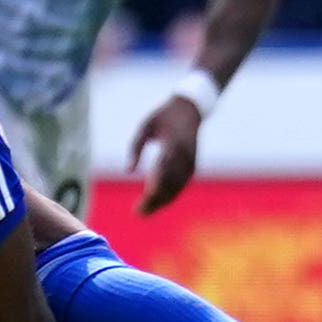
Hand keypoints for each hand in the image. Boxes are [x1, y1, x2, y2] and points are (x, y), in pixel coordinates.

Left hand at [128, 94, 203, 215]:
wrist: (190, 109)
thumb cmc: (163, 116)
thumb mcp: (145, 126)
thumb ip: (135, 147)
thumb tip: (128, 172)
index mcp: (173, 142)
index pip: (163, 169)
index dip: (154, 186)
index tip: (142, 199)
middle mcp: (185, 155)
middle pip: (170, 183)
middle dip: (154, 200)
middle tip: (137, 212)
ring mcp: (191, 162)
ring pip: (176, 188)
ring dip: (161, 202)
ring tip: (143, 211)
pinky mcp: (193, 166)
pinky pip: (181, 185)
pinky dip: (169, 196)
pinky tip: (157, 203)